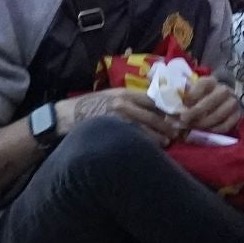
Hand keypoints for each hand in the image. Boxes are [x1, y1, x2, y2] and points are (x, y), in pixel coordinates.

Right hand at [56, 88, 180, 146]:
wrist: (67, 116)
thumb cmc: (90, 105)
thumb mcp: (111, 95)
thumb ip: (131, 99)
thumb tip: (154, 107)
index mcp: (125, 93)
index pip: (153, 100)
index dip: (166, 109)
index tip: (175, 116)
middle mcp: (123, 104)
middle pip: (153, 115)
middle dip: (167, 125)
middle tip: (176, 133)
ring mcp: (118, 119)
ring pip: (146, 129)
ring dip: (158, 137)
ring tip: (166, 142)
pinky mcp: (113, 132)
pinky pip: (134, 139)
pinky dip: (144, 144)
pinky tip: (150, 149)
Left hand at [177, 75, 243, 134]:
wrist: (219, 103)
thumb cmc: (199, 99)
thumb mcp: (190, 94)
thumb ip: (181, 100)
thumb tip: (171, 114)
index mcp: (210, 81)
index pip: (202, 84)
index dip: (191, 95)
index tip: (182, 105)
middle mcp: (224, 89)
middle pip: (211, 100)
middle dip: (195, 112)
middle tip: (184, 121)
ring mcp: (232, 102)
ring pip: (218, 114)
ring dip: (203, 124)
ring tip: (192, 128)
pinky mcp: (237, 115)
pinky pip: (226, 125)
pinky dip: (213, 130)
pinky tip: (204, 132)